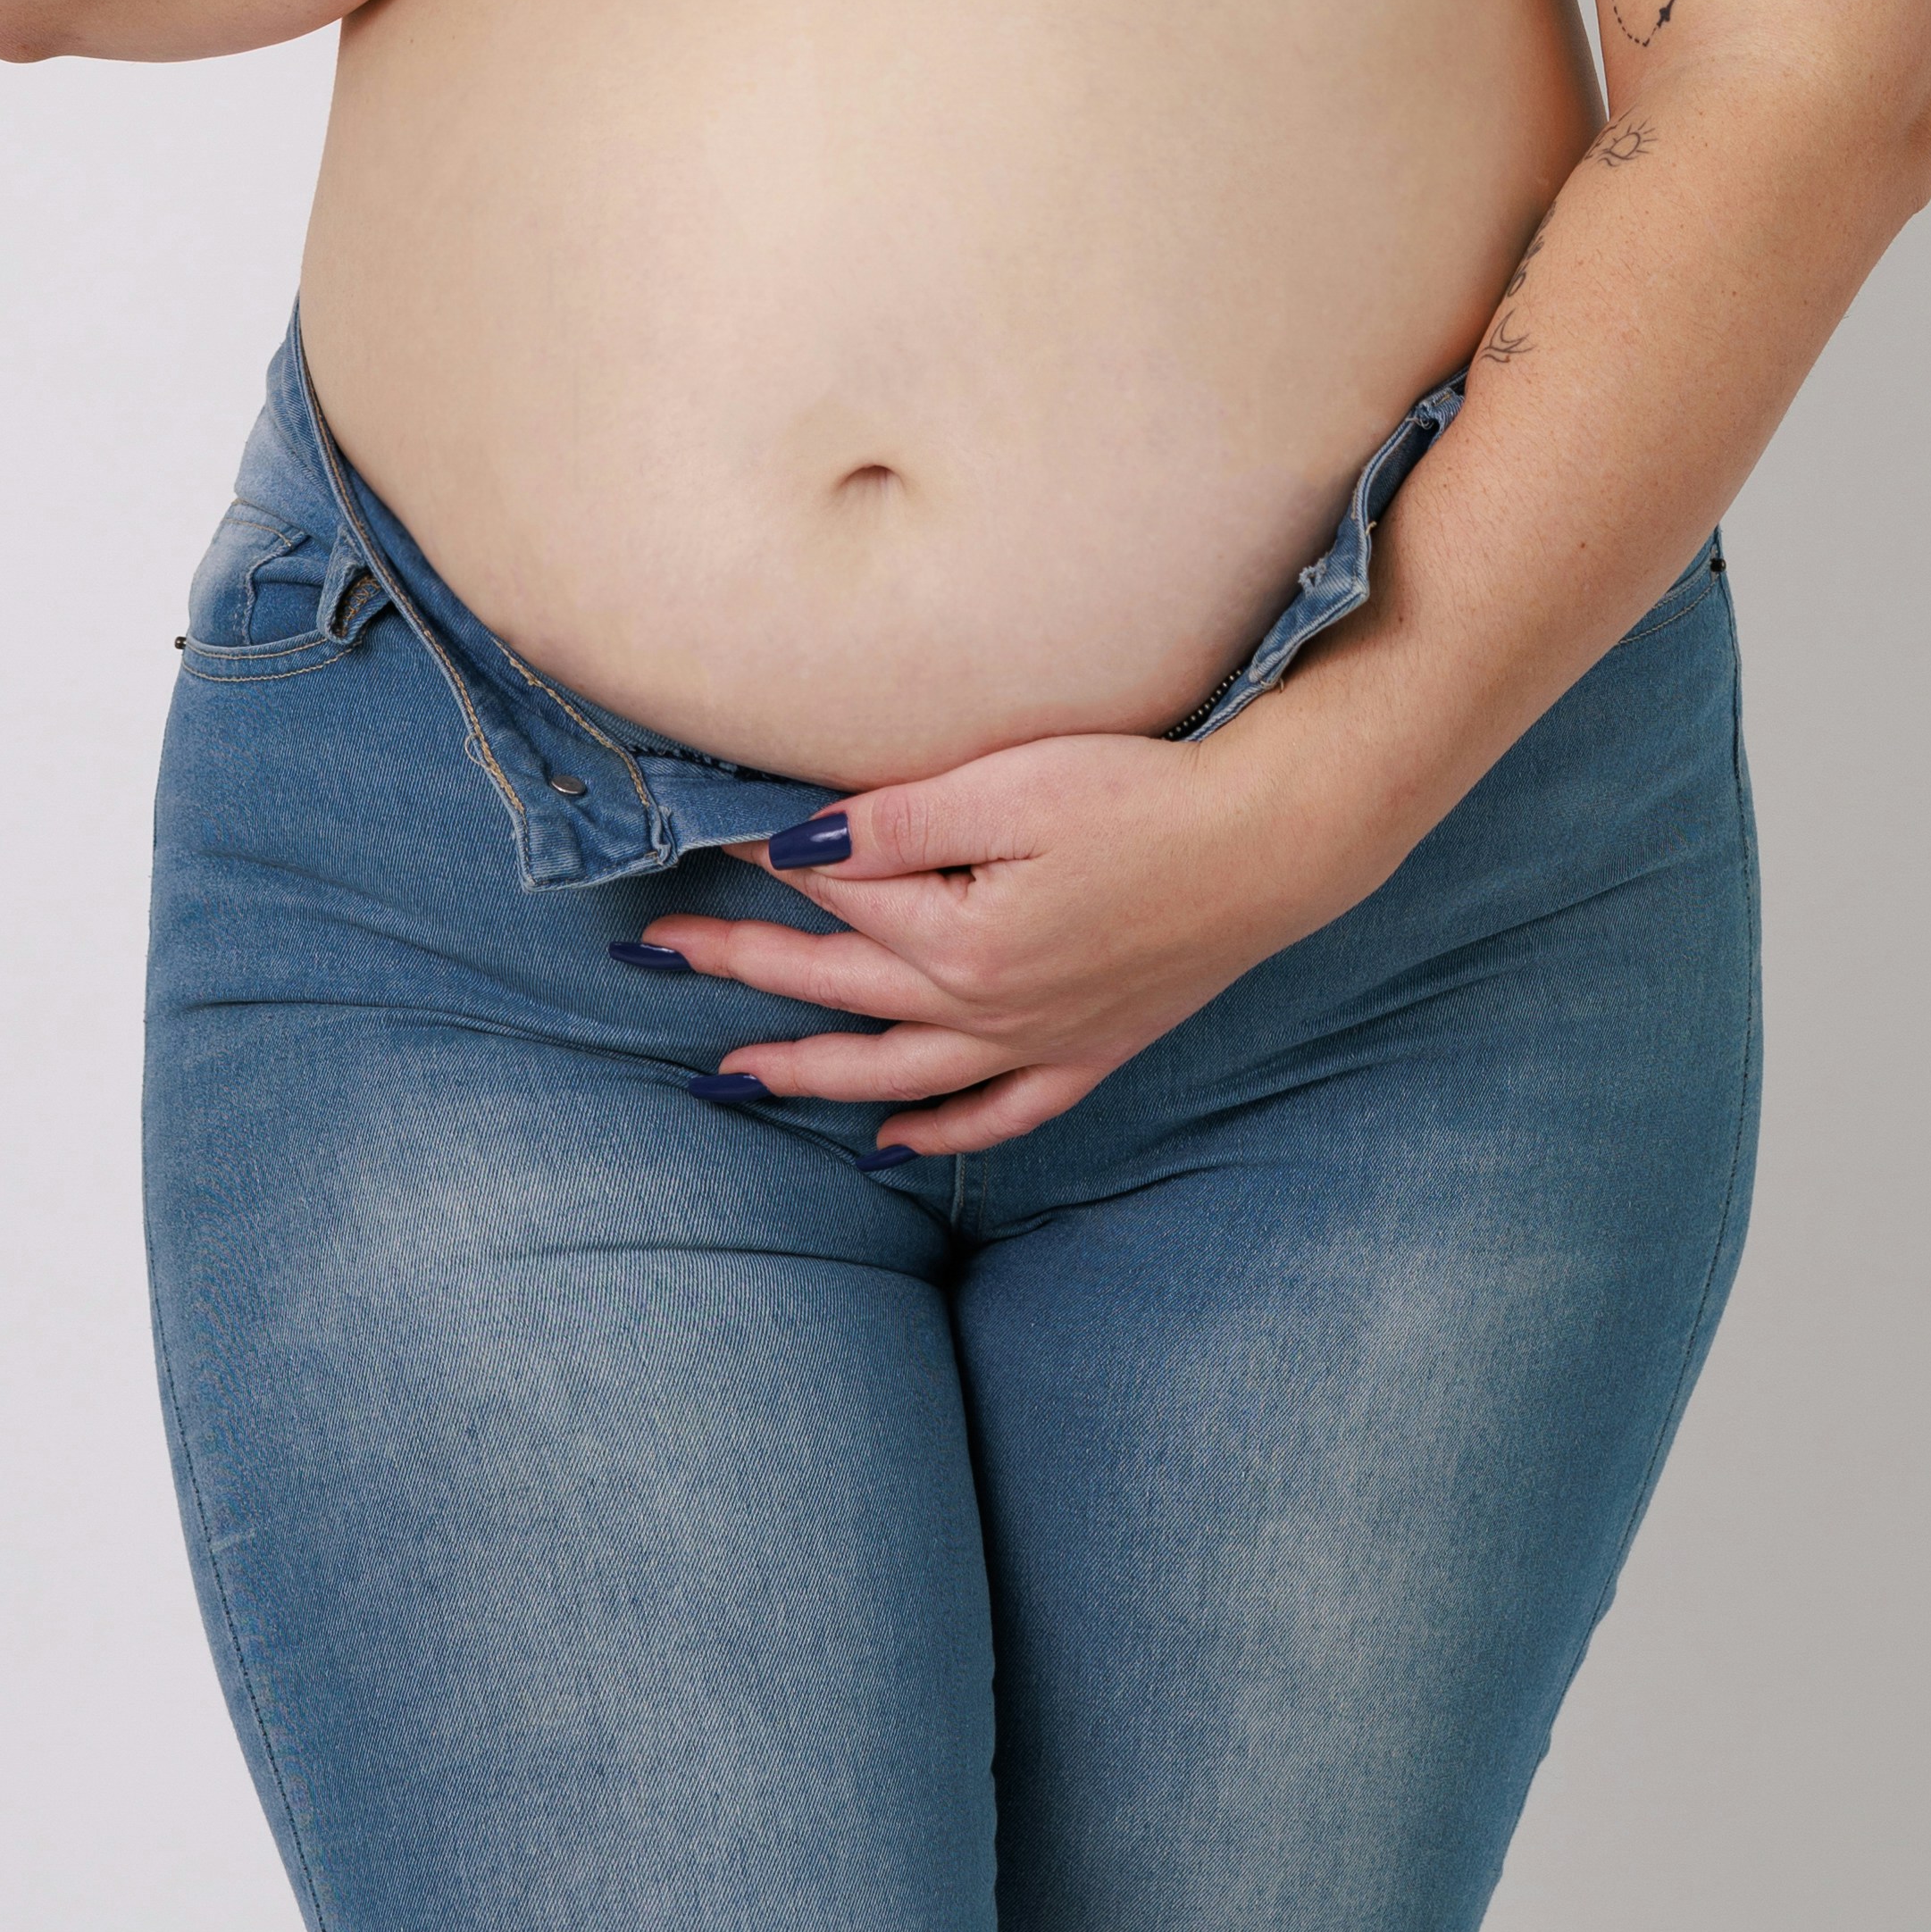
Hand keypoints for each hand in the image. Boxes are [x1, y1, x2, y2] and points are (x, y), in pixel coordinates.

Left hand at [626, 721, 1361, 1156]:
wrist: (1275, 842)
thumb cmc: (1145, 794)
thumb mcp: (1008, 786)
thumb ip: (893, 821)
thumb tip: (789, 845)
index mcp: (956, 939)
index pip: (831, 894)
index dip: (763, 859)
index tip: (698, 835)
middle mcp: (986, 1007)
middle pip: (838, 990)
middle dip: (739, 970)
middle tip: (655, 956)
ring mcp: (1041, 1038)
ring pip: (896, 1072)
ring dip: (807, 1075)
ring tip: (729, 1081)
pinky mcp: (1093, 1047)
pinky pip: (998, 1114)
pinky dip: (938, 1134)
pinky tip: (890, 1145)